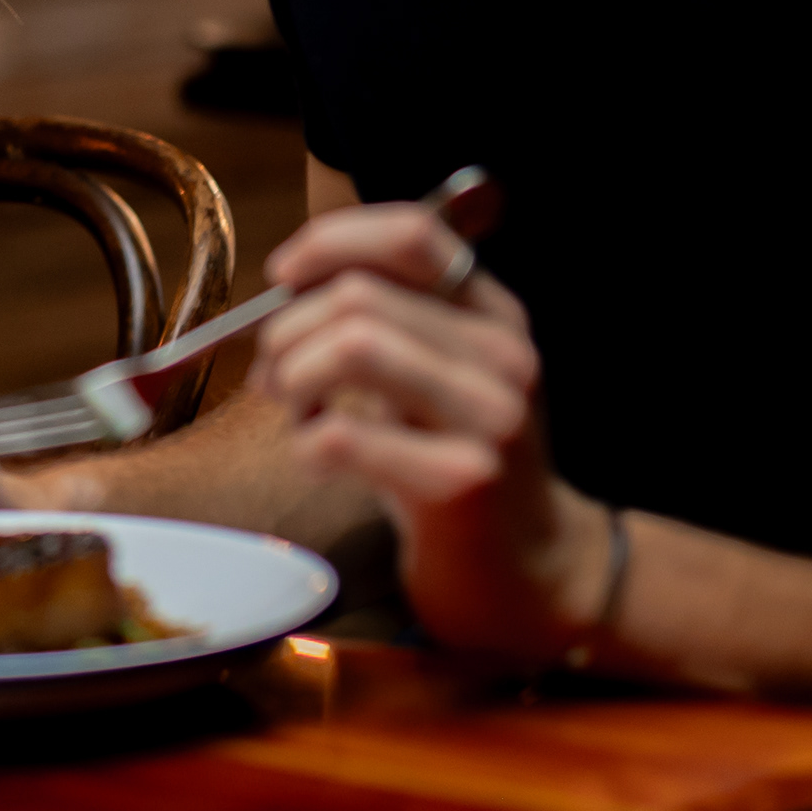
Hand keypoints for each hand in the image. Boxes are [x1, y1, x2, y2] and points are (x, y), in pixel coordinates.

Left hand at [256, 204, 617, 666]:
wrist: (537, 576)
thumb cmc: (461, 468)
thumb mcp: (441, 376)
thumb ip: (389, 320)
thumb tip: (288, 283)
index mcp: (495, 315)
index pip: (413, 233)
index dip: (331, 242)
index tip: (284, 274)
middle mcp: (503, 355)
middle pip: (360, 295)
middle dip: (288, 330)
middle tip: (274, 375)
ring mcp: (491, 417)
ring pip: (352, 346)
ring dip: (295, 378)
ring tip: (299, 413)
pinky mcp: (462, 481)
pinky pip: (341, 434)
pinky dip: (305, 443)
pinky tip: (318, 459)